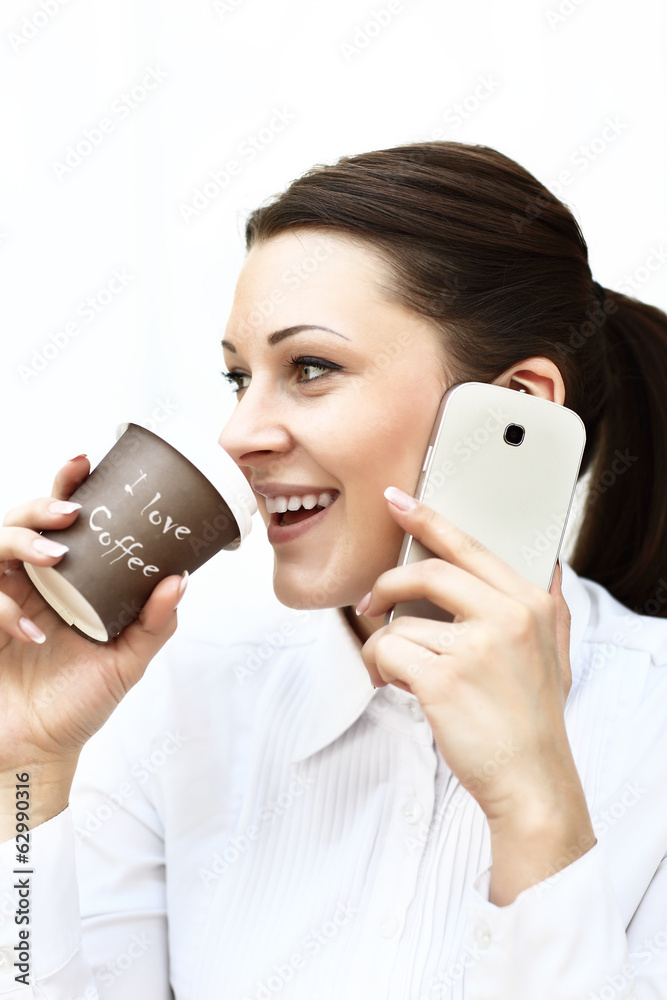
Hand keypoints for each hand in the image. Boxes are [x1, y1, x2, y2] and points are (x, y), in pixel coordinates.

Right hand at [0, 455, 184, 776]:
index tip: (84, 463)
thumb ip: (153, 624)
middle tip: (71, 511)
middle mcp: (26, 583)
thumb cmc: (78, 703)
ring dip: (20, 542)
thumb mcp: (125, 662)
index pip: (58, 522)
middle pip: (19, 521)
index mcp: (63, 580)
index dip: (65, 487)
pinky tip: (30, 633)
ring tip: (53, 556)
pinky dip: (4, 609)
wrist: (37, 754)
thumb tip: (181, 579)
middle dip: (41, 506)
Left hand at [358, 487, 594, 901]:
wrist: (532, 782)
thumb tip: (543, 559)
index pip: (470, 546)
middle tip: (371, 603)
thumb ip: (546, 604)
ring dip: (385, 648)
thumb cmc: (533, 718)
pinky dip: (379, 668)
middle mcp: (507, 618)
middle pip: (426, 572)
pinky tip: (394, 685)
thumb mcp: (555, 652)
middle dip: (387, 585)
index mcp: (531, 604)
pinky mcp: (444, 679)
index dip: (428, 519)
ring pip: (400, 622)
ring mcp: (475, 648)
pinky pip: (387, 651)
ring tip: (399, 674)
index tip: (398, 501)